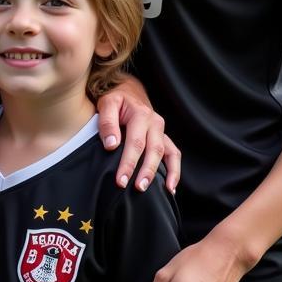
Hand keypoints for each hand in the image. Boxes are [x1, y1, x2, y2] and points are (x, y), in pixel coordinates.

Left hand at [97, 77, 179, 192]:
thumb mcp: (106, 104)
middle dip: (146, 172)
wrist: (128, 89)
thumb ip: (107, 122)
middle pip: (154, 150)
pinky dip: (175, 170)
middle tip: (137, 188)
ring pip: (169, 153)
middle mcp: (155, 122)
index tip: (121, 180)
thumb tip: (111, 145)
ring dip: (167, 174)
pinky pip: (174, 154)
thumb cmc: (115, 98)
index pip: (135, 143)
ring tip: (163, 192)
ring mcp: (161, 130)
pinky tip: (170, 187)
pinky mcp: (163, 137)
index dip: (128, 163)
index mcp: (141, 114)